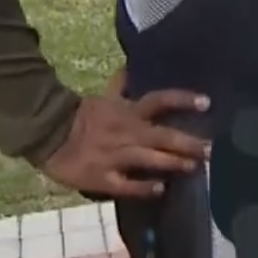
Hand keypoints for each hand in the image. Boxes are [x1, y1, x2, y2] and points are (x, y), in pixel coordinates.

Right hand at [39, 85, 210, 199]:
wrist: (46, 135)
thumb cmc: (80, 117)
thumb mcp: (103, 97)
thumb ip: (121, 86)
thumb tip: (131, 67)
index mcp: (127, 112)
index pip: (160, 100)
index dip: (183, 100)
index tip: (207, 103)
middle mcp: (126, 132)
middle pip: (163, 135)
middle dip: (189, 142)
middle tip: (212, 149)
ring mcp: (115, 156)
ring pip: (149, 159)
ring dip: (173, 163)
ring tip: (194, 167)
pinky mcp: (102, 177)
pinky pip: (126, 185)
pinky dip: (143, 187)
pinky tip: (160, 189)